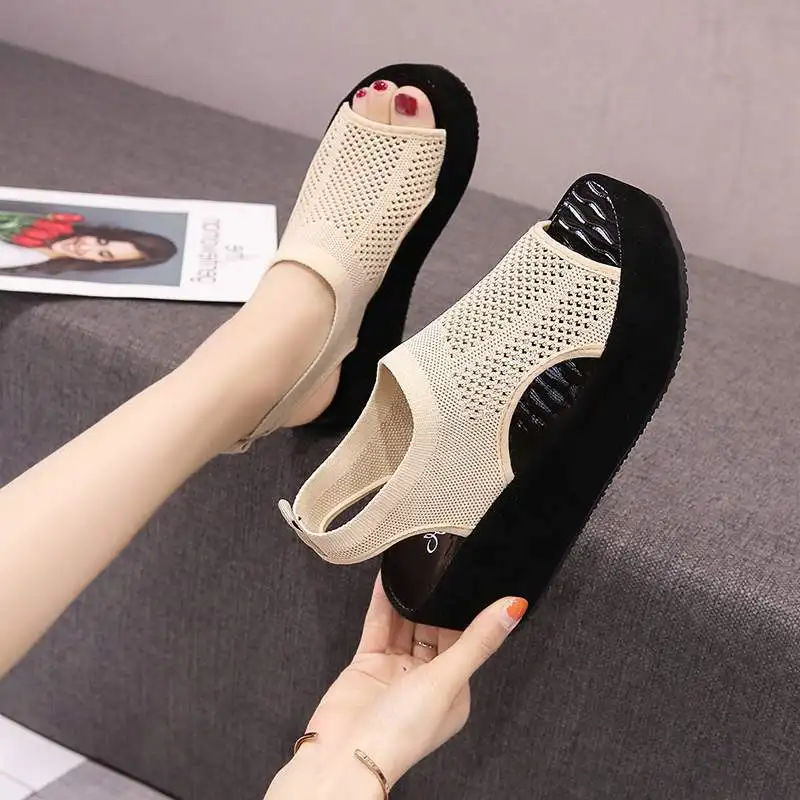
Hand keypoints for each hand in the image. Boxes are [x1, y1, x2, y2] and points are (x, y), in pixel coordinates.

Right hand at [267, 573, 526, 797]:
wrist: (344, 755)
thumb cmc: (400, 732)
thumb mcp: (447, 679)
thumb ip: (478, 640)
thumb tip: (514, 608)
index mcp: (453, 692)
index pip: (464, 640)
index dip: (466, 610)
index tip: (469, 579)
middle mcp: (425, 681)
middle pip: (433, 630)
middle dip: (435, 602)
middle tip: (440, 565)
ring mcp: (394, 672)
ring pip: (405, 624)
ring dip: (409, 598)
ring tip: (416, 565)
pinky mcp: (367, 664)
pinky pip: (378, 625)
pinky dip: (383, 602)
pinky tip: (388, 580)